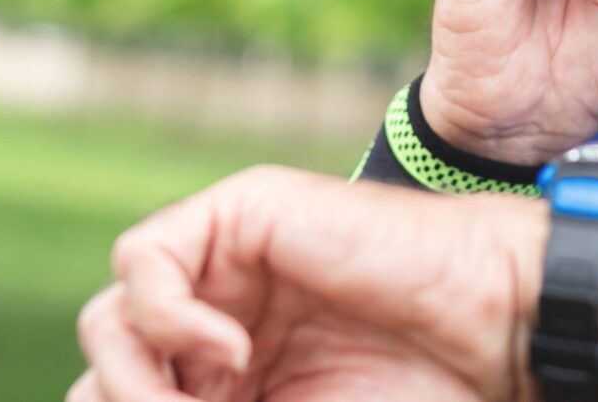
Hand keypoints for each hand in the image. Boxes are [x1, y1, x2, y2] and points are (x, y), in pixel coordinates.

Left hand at [70, 166, 544, 401]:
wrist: (492, 332)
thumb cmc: (418, 395)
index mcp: (224, 385)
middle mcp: (213, 325)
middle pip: (105, 371)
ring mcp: (223, 268)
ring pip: (108, 320)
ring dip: (138, 379)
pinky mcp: (238, 214)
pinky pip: (142, 259)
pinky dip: (167, 316)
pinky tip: (231, 354)